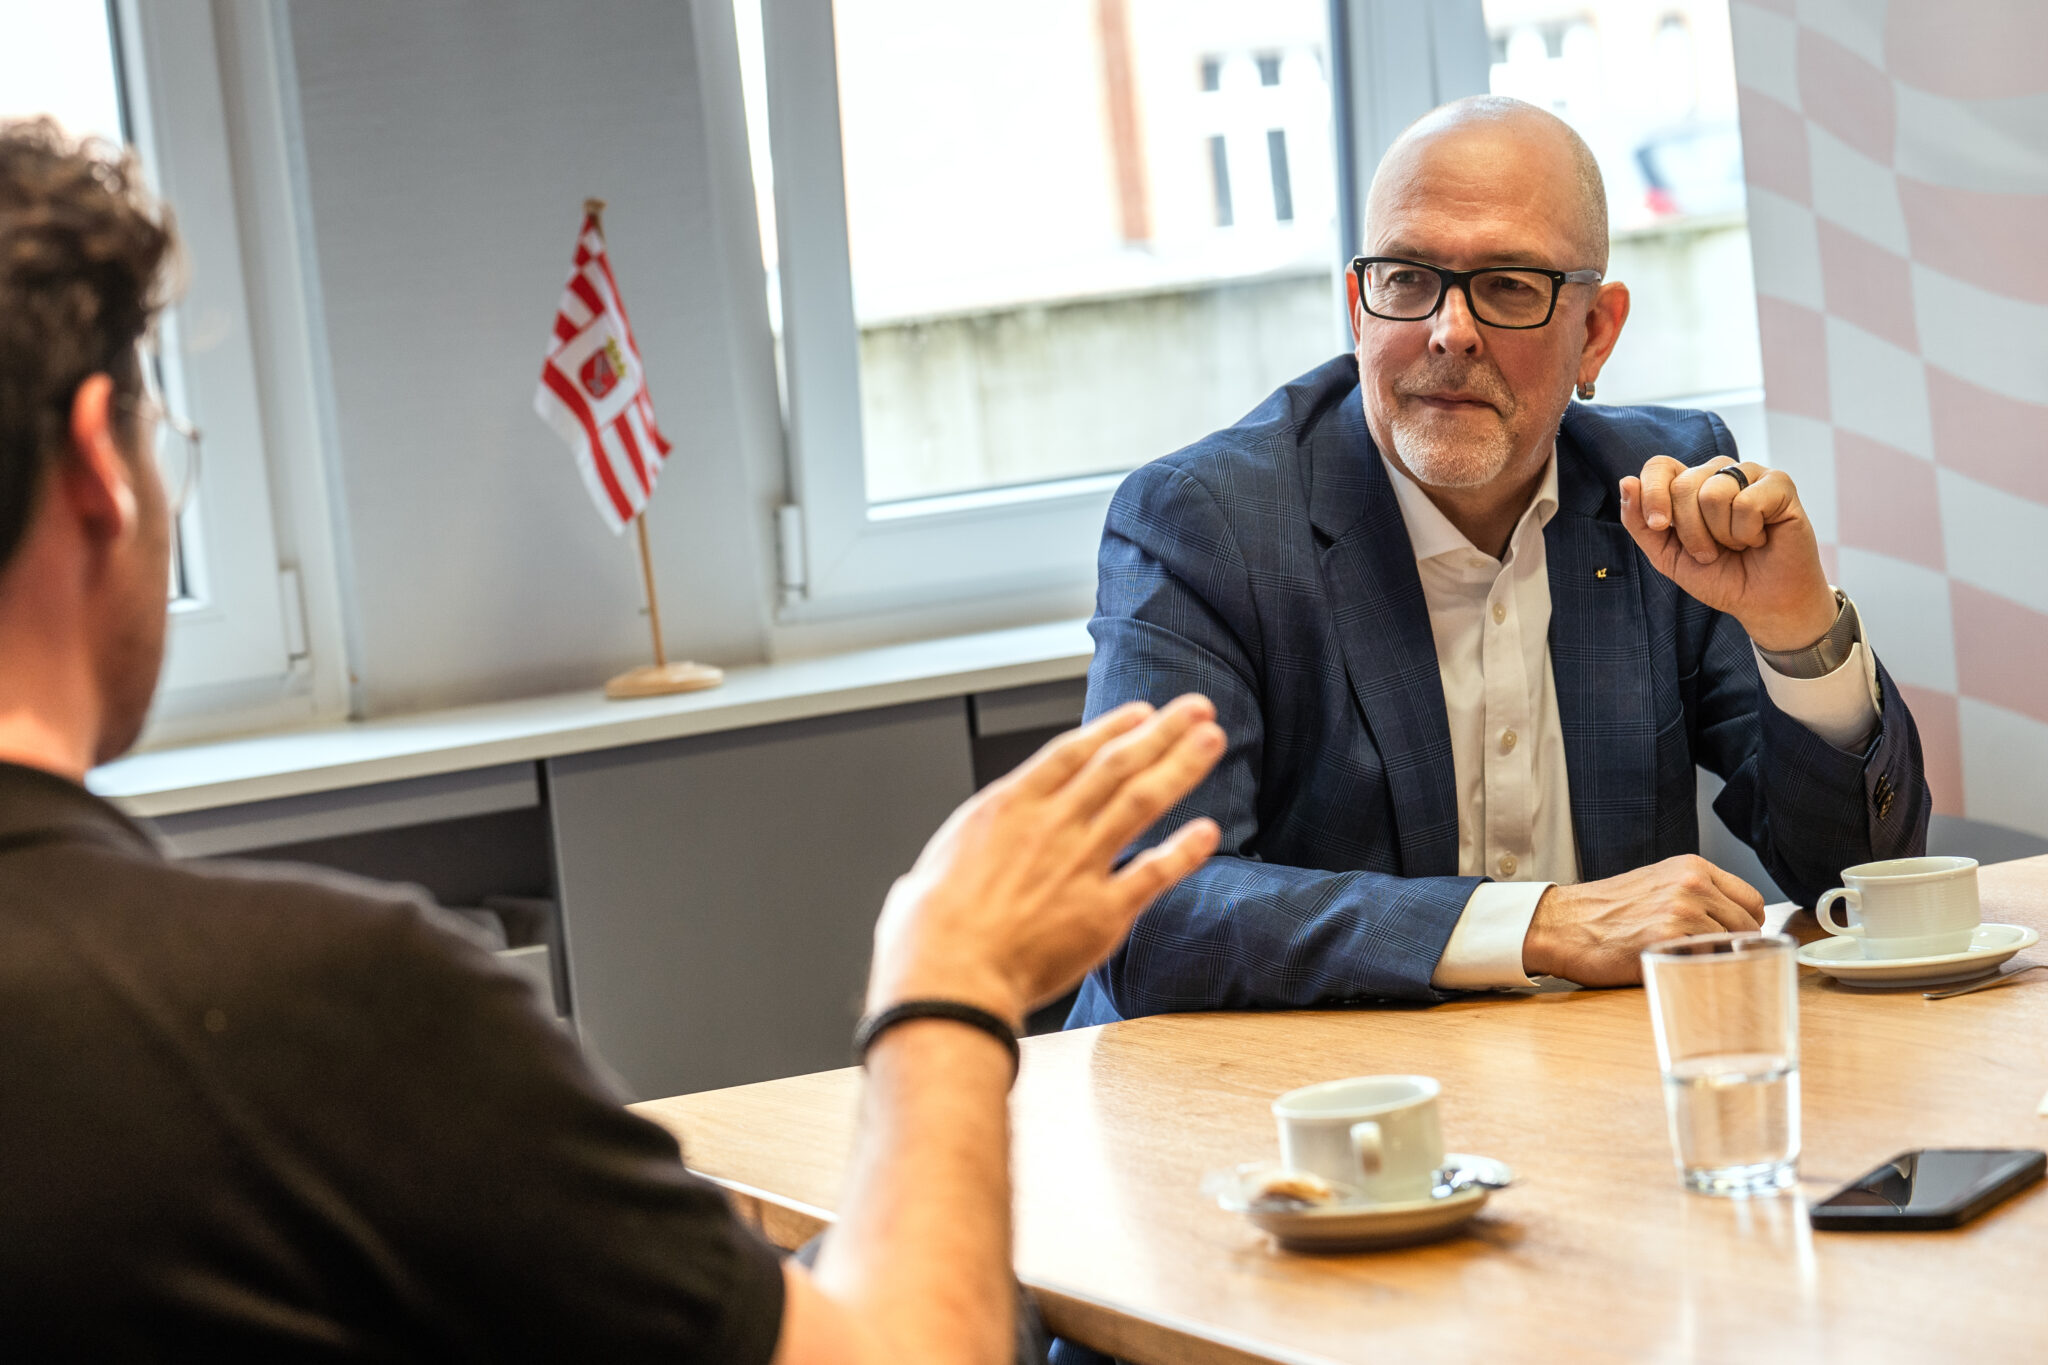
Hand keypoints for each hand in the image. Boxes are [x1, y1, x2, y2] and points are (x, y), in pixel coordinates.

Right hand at [866, 695, 1225, 1027]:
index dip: (1111, 728)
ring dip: (1180, 767)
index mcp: (1008, 807)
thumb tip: (931, 882)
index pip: (1071, 752)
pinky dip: (1184, 851)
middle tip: (1196, 709)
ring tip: (1210, 741)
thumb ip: (956, 864)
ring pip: (1142, 801)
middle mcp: (1051, 826)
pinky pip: (1154, 872)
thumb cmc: (928, 932)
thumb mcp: (930, 868)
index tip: (1140, 713)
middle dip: (1162, 732)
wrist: (948, 976)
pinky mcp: (1103, 912)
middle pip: (1117, 764)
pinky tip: (1207, 831)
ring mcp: (1081, 864)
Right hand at [1523, 855, 1765, 985]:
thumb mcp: (1657, 884)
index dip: (1745, 924)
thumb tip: (1736, 921)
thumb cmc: (1606, 912)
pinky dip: (1694, 969)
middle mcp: (1692, 883)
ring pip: (1730, 947)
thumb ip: (1697, 893)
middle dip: (1732, 946)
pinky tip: (1670, 965)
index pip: (1752, 900)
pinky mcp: (1668, 939)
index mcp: (1692, 867)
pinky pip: (1706, 962)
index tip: (1732, 937)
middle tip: (1702, 955)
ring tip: (1680, 959)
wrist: (1563, 925)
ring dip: (1712, 959)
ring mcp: (1682, 911)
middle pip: (1747, 926)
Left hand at [1619, 456, 1836, 651]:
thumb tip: (1626, 481)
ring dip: (1722, 535)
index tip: (1659, 526)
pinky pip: (1747, 502)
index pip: (1659, 466)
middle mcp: (1718, 472)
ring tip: (1738, 545)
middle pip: (1683, 484)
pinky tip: (1760, 538)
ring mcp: (1750, 473)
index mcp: (1689, 483)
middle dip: (1690, 532)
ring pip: (1713, 493)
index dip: (1653, 494)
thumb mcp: (1666, 554)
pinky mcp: (1779, 484)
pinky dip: (1748, 533)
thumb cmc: (1718, 576)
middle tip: (1710, 553)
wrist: (1763, 603)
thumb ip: (1640, 522)